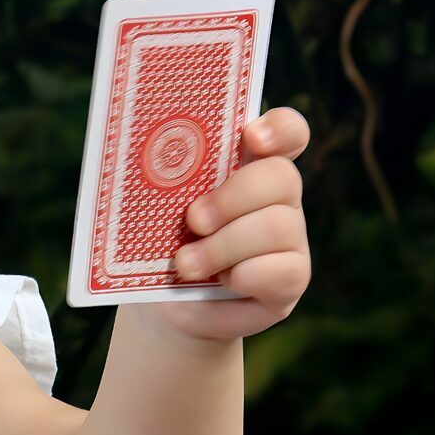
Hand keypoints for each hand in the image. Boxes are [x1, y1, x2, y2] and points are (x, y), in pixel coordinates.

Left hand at [153, 106, 312, 341]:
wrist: (161, 306)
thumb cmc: (156, 248)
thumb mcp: (154, 212)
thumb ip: (162, 184)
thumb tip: (144, 165)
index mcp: (245, 168)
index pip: (286, 133)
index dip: (279, 128)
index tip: (250, 136)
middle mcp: (276, 199)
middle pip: (281, 176)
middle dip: (232, 197)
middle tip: (193, 220)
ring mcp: (290, 238)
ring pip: (279, 226)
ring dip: (224, 246)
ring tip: (185, 264)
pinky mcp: (291, 279)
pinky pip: (283, 271)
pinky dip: (243, 276)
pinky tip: (218, 283)